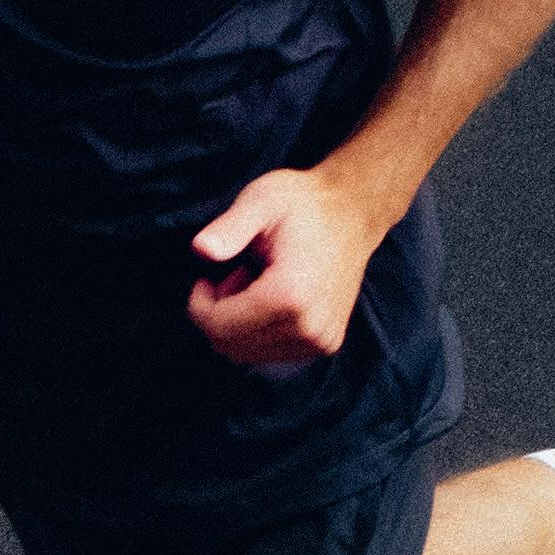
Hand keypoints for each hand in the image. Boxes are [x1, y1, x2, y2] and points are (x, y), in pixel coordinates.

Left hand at [186, 164, 385, 369]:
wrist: (355, 212)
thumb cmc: (306, 203)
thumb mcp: (262, 200)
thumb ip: (229, 227)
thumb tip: (200, 249)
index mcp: (289, 296)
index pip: (219, 328)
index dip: (199, 304)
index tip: (207, 277)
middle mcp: (308, 327)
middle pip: (231, 346)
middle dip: (219, 314)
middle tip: (236, 274)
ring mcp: (320, 341)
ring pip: (249, 354)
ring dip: (240, 324)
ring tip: (256, 283)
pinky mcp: (326, 344)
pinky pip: (273, 353)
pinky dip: (260, 330)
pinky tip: (272, 297)